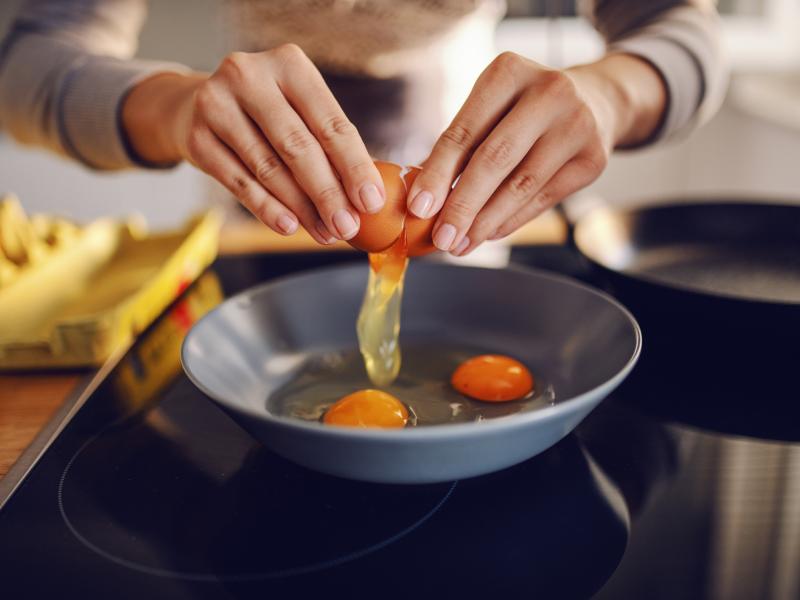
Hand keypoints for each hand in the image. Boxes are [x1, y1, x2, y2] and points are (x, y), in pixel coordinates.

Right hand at [122, 44, 385, 243]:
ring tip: (324, 233)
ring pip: (269, 169)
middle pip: (298, 147)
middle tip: (347, 227)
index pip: (330, 123)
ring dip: (301, 208)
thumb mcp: (300, 110)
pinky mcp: (196, 137)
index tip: (371, 202)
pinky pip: (239, 183)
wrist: (195, 106)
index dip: (354, 166)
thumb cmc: (267, 113)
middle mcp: (249, 76)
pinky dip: (267, 209)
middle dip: (328, 194)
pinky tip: (289, 227)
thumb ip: (330, 145)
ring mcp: (216, 104)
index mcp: (289, 63)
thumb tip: (366, 199)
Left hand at [406, 52, 665, 254]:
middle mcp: (548, 91)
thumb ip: (461, 145)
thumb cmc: (524, 108)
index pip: (463, 132)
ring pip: (520, 185)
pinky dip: (511, 221)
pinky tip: (488, 234)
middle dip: (462, 205)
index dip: (437, 173)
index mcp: (508, 71)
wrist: (595, 100)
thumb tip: (423, 199)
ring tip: (460, 245)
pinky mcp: (593, 158)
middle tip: (441, 238)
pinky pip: (543, 199)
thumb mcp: (492, 106)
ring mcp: (576, 124)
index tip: (418, 208)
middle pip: (494, 160)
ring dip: (485, 222)